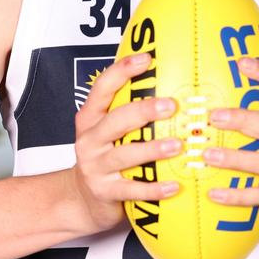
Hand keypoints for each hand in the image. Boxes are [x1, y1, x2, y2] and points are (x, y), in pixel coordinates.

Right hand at [68, 52, 183, 235]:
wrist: (81, 199)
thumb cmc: (103, 157)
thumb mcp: (106, 130)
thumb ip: (127, 110)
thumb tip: (170, 82)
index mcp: (90, 118)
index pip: (102, 88)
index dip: (122, 71)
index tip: (146, 59)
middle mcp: (90, 140)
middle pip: (116, 120)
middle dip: (143, 111)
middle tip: (170, 105)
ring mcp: (95, 167)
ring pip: (125, 155)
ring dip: (152, 149)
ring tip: (177, 145)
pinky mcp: (104, 192)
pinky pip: (132, 190)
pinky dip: (153, 188)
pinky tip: (173, 186)